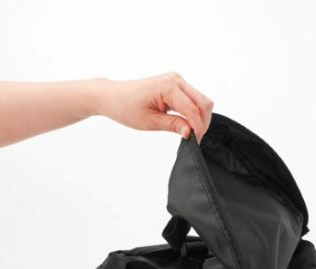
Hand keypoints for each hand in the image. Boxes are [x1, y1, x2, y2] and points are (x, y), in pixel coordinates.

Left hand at [96, 72, 213, 141]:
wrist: (112, 96)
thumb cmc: (125, 107)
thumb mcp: (150, 121)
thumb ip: (173, 125)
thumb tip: (191, 132)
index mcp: (168, 87)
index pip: (193, 109)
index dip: (198, 128)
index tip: (196, 142)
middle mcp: (175, 80)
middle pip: (204, 102)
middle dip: (203, 122)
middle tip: (195, 139)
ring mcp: (176, 80)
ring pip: (201, 100)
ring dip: (199, 117)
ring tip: (190, 133)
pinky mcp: (175, 85)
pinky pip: (193, 99)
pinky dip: (193, 112)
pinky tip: (186, 123)